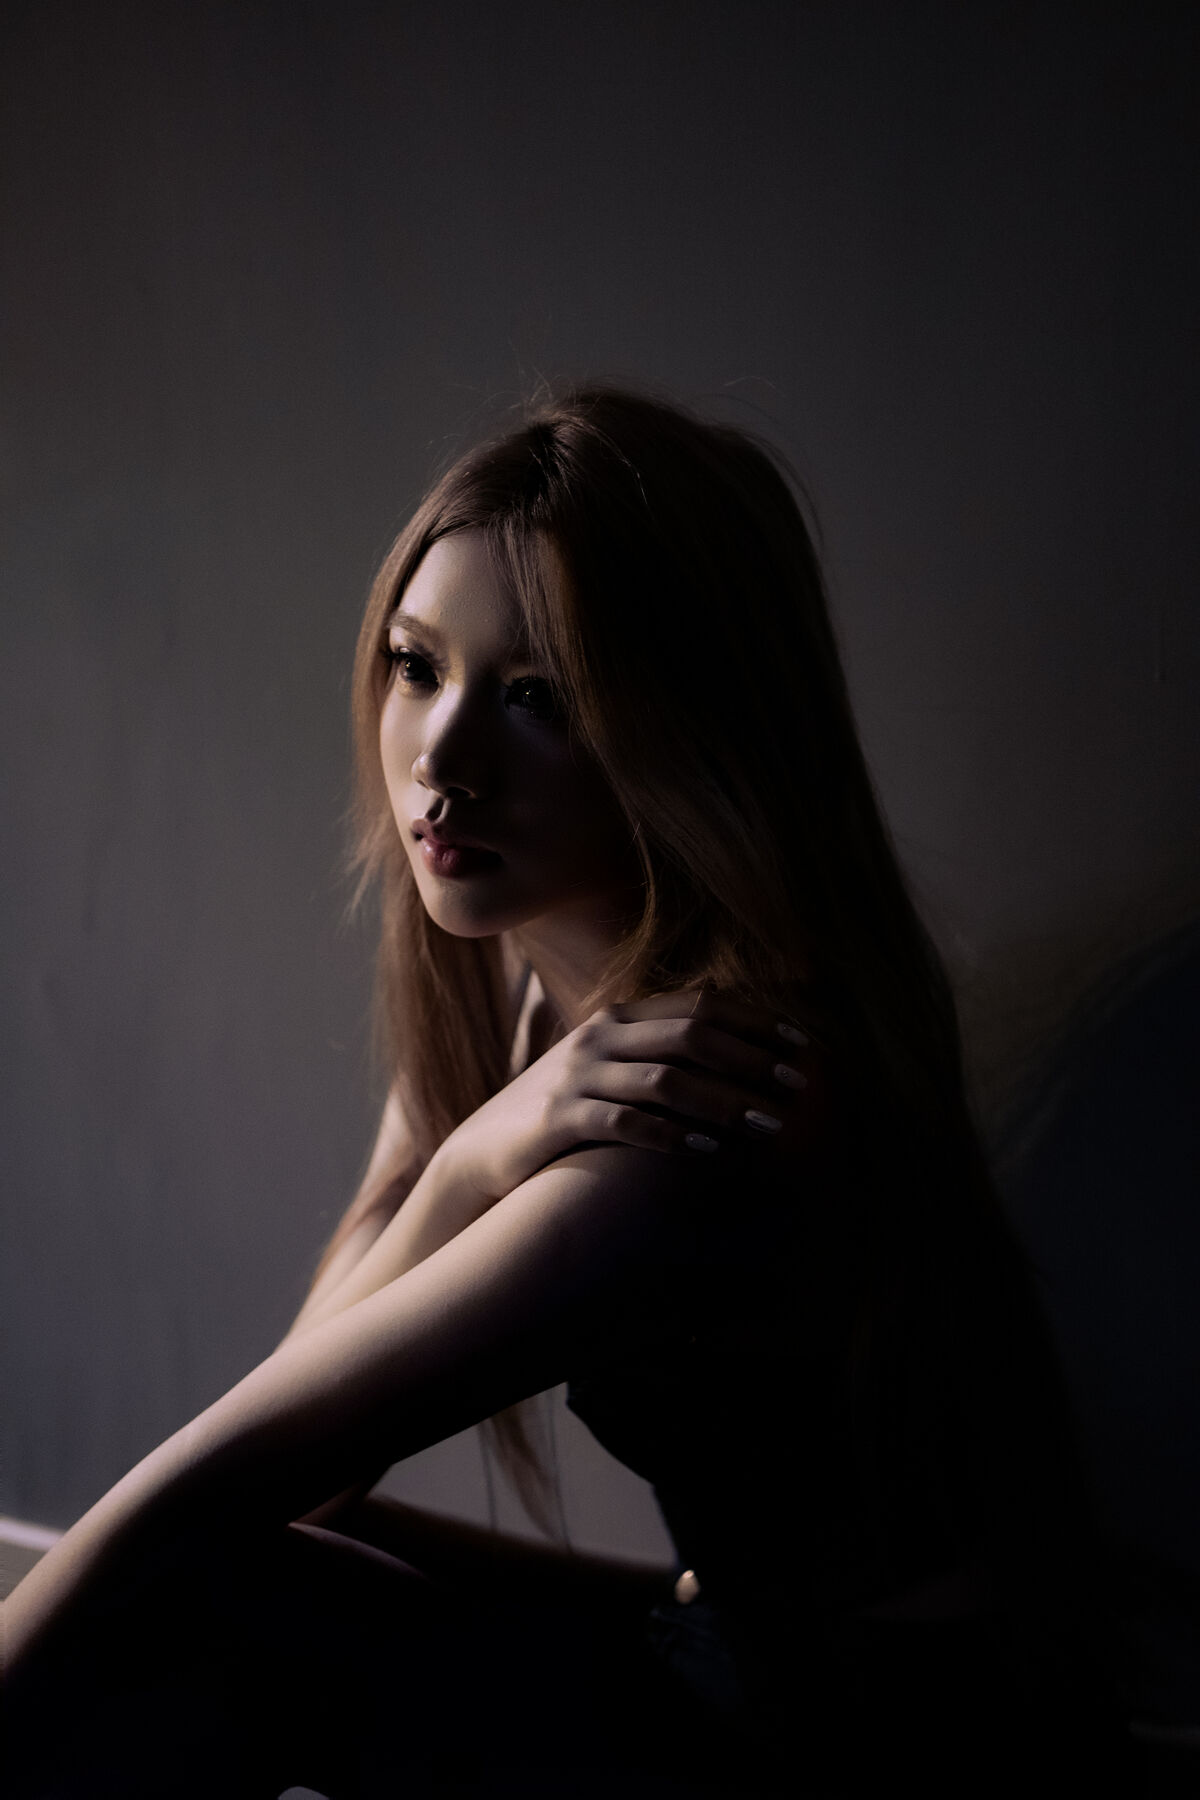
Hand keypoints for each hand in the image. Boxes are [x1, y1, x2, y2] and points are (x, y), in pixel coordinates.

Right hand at [441, 988, 825, 1210]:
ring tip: (768, 1127)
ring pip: (666, 1080)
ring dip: (725, 1103)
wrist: (482, 1153)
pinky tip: (712, 1151)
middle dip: (752, 1061)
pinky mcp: (558, 1120)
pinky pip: (626, 1123)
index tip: (803, 1048)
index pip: (701, 1005)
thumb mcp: (610, 1071)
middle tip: (797, 1090)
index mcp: (618, 1017)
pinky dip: (674, 1135)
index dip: (756, 1022)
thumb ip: (660, 1055)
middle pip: (691, 1036)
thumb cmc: (565, 1115)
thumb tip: (740, 1056)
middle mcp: (599, 1037)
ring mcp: (576, 1076)